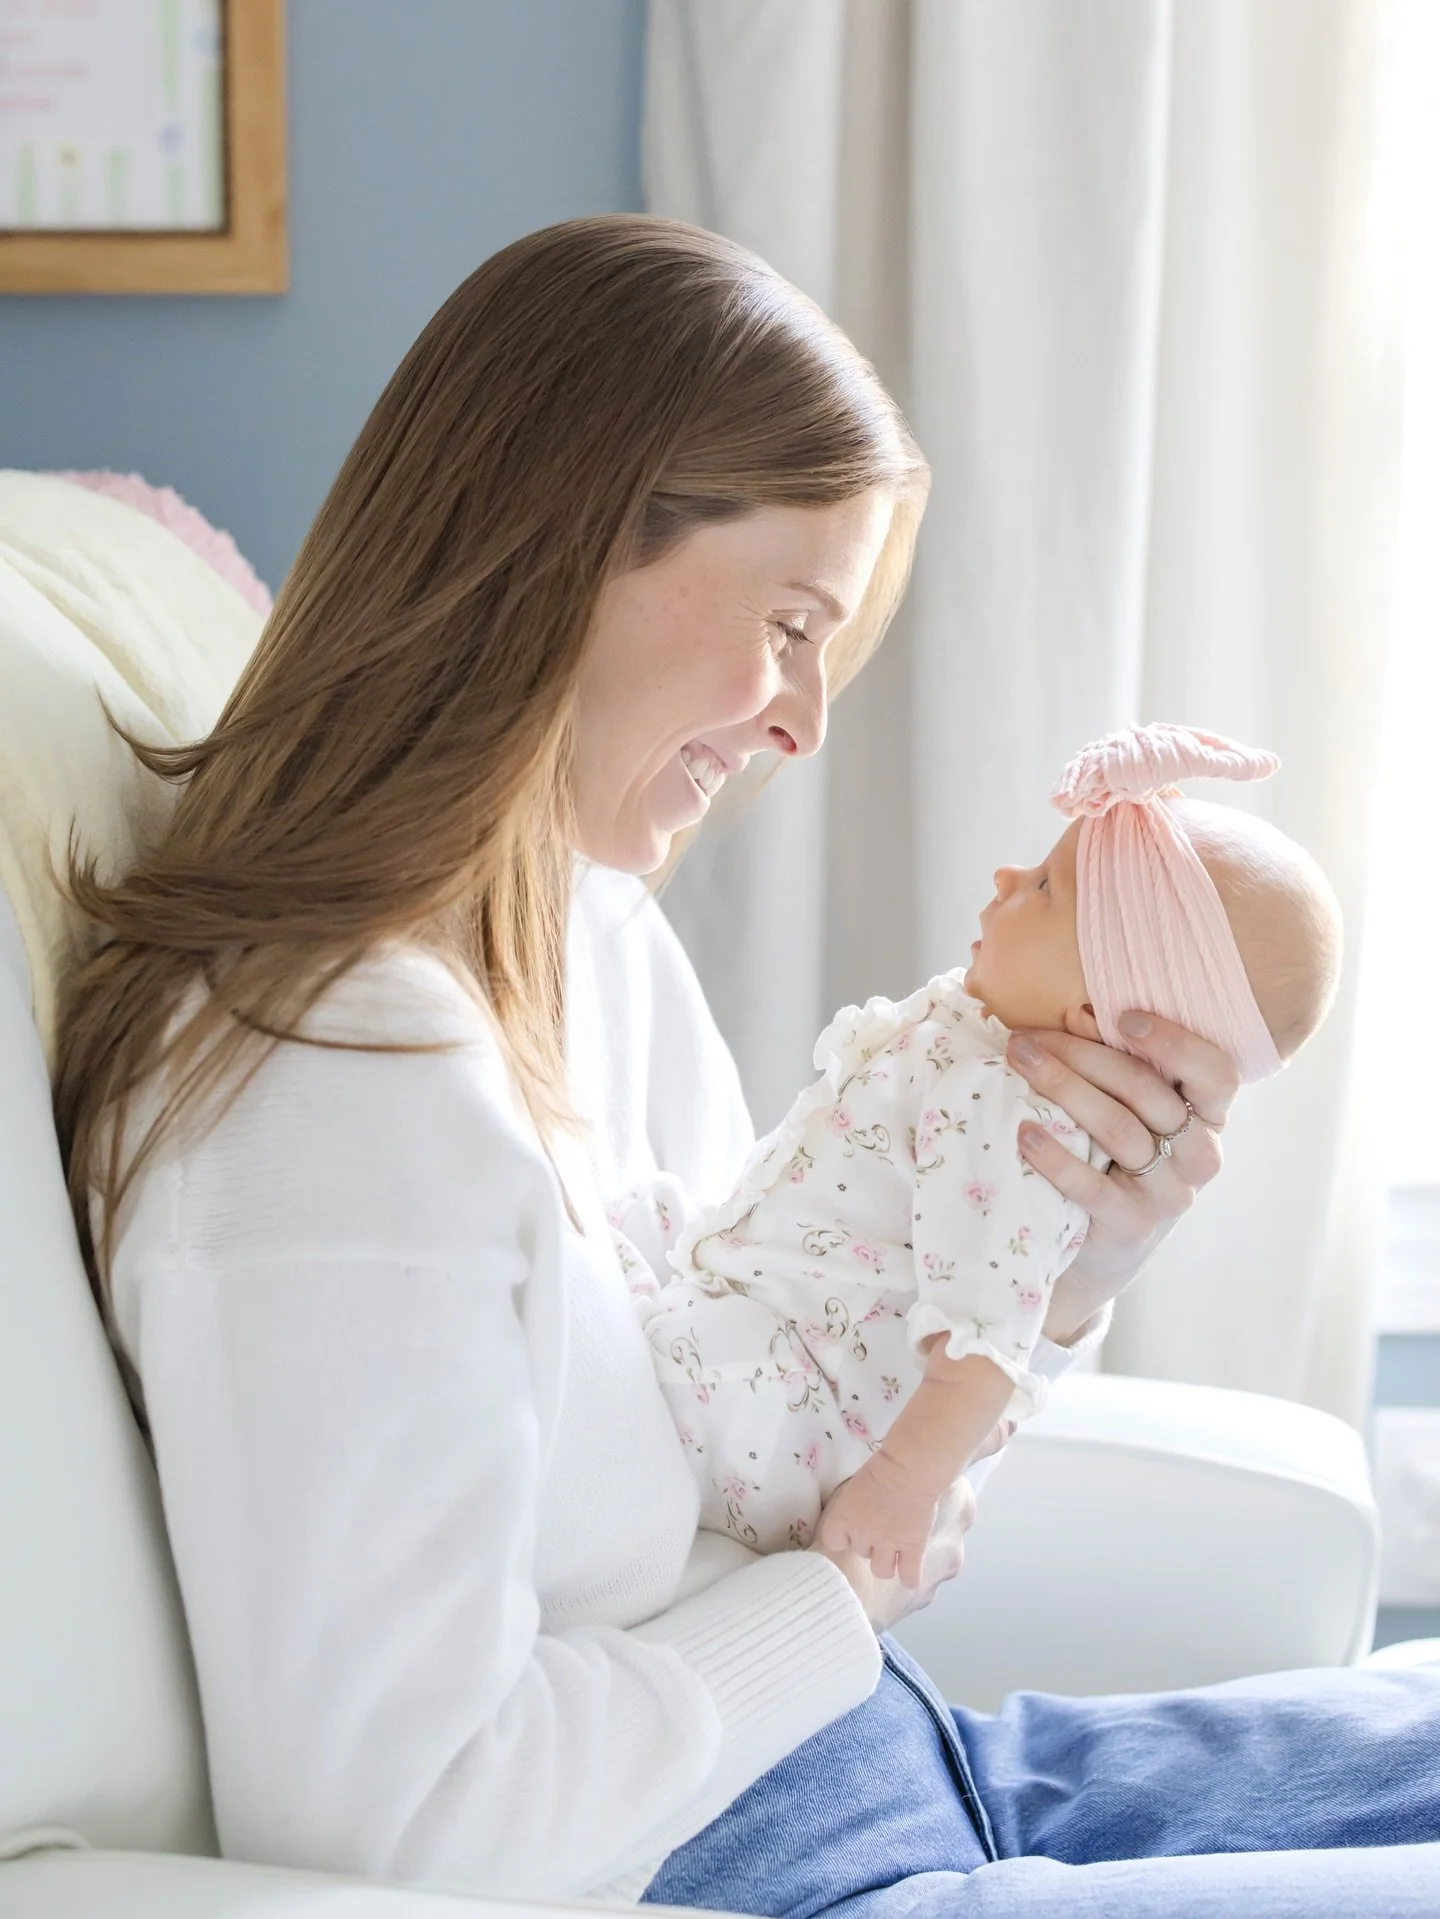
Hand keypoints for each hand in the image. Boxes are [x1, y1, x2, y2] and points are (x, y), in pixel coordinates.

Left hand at [811, 1472, 975, 1627]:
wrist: (909, 1469)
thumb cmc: (881, 1466)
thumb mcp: (855, 1484)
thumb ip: (852, 1504)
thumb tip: (857, 1509)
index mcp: (844, 1518)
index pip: (833, 1542)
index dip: (843, 1537)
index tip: (851, 1529)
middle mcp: (863, 1536)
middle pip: (861, 1553)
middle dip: (869, 1543)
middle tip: (880, 1528)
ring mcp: (889, 1544)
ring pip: (882, 1571)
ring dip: (886, 1562)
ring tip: (893, 1552)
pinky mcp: (912, 1547)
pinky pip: (909, 1575)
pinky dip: (910, 1578)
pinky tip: (910, 1577)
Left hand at [1004, 1011, 1237, 1343]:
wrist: (1096, 1256)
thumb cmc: (1110, 1164)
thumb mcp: (1124, 1115)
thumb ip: (1113, 1068)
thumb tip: (1074, 1013)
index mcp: (1208, 1118)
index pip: (1216, 1073)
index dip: (1175, 1042)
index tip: (1124, 1018)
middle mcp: (1200, 1155)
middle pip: (1148, 1092)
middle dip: (1083, 1056)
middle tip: (1026, 1039)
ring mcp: (1171, 1194)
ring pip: (1119, 1129)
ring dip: (1064, 1089)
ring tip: (1018, 1065)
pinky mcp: (1133, 1226)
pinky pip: (1094, 1187)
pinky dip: (1056, 1157)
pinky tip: (1024, 1134)